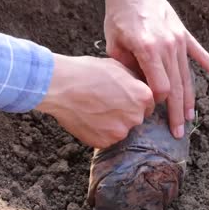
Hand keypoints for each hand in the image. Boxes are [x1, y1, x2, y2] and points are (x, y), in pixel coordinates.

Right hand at [36, 54, 154, 148]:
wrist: (60, 86)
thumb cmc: (87, 72)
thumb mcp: (117, 67)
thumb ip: (134, 81)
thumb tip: (141, 87)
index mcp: (143, 96)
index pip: (148, 104)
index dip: (134, 100)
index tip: (121, 97)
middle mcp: (136, 116)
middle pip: (136, 119)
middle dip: (125, 113)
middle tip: (105, 103)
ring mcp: (120, 132)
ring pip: (121, 130)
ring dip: (112, 124)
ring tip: (94, 110)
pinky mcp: (104, 142)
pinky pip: (106, 139)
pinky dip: (99, 132)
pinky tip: (88, 119)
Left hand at [104, 0, 208, 138]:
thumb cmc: (120, 16)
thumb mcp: (114, 43)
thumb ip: (126, 68)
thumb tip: (138, 89)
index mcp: (148, 50)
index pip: (160, 87)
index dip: (158, 103)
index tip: (153, 113)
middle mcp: (168, 47)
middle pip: (177, 87)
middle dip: (177, 113)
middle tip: (178, 133)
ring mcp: (179, 42)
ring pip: (187, 77)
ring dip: (190, 100)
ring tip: (191, 119)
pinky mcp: (185, 36)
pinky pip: (202, 56)